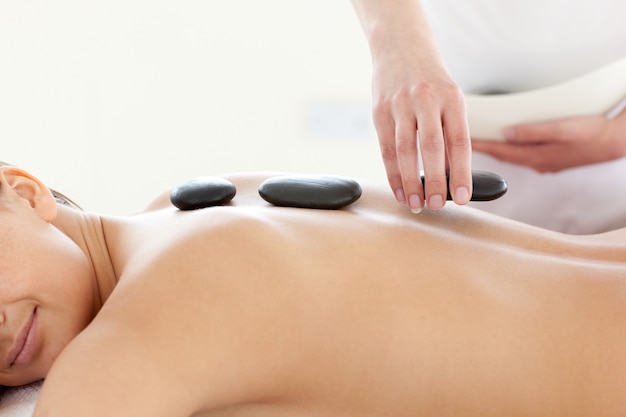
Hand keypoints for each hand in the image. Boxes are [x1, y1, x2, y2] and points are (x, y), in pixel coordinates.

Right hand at [370, 53, 472, 212]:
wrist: (399, 45)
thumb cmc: (429, 79)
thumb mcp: (448, 96)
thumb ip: (450, 130)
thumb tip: (451, 176)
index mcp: (451, 97)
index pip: (459, 141)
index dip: (461, 172)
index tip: (462, 197)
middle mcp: (426, 99)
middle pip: (431, 148)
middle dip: (434, 182)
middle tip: (437, 205)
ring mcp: (400, 104)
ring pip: (405, 151)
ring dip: (410, 182)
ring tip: (416, 204)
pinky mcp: (379, 110)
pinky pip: (385, 148)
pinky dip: (392, 173)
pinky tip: (398, 189)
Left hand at [472, 112, 625, 171]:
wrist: (617, 142)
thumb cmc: (592, 133)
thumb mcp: (562, 129)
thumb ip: (533, 131)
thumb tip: (506, 132)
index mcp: (537, 157)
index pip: (499, 151)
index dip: (479, 145)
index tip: (461, 141)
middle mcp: (537, 163)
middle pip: (502, 156)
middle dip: (483, 149)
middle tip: (462, 142)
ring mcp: (544, 163)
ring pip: (512, 157)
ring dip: (496, 150)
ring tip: (480, 142)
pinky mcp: (551, 160)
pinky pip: (523, 155)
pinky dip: (511, 149)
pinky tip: (508, 144)